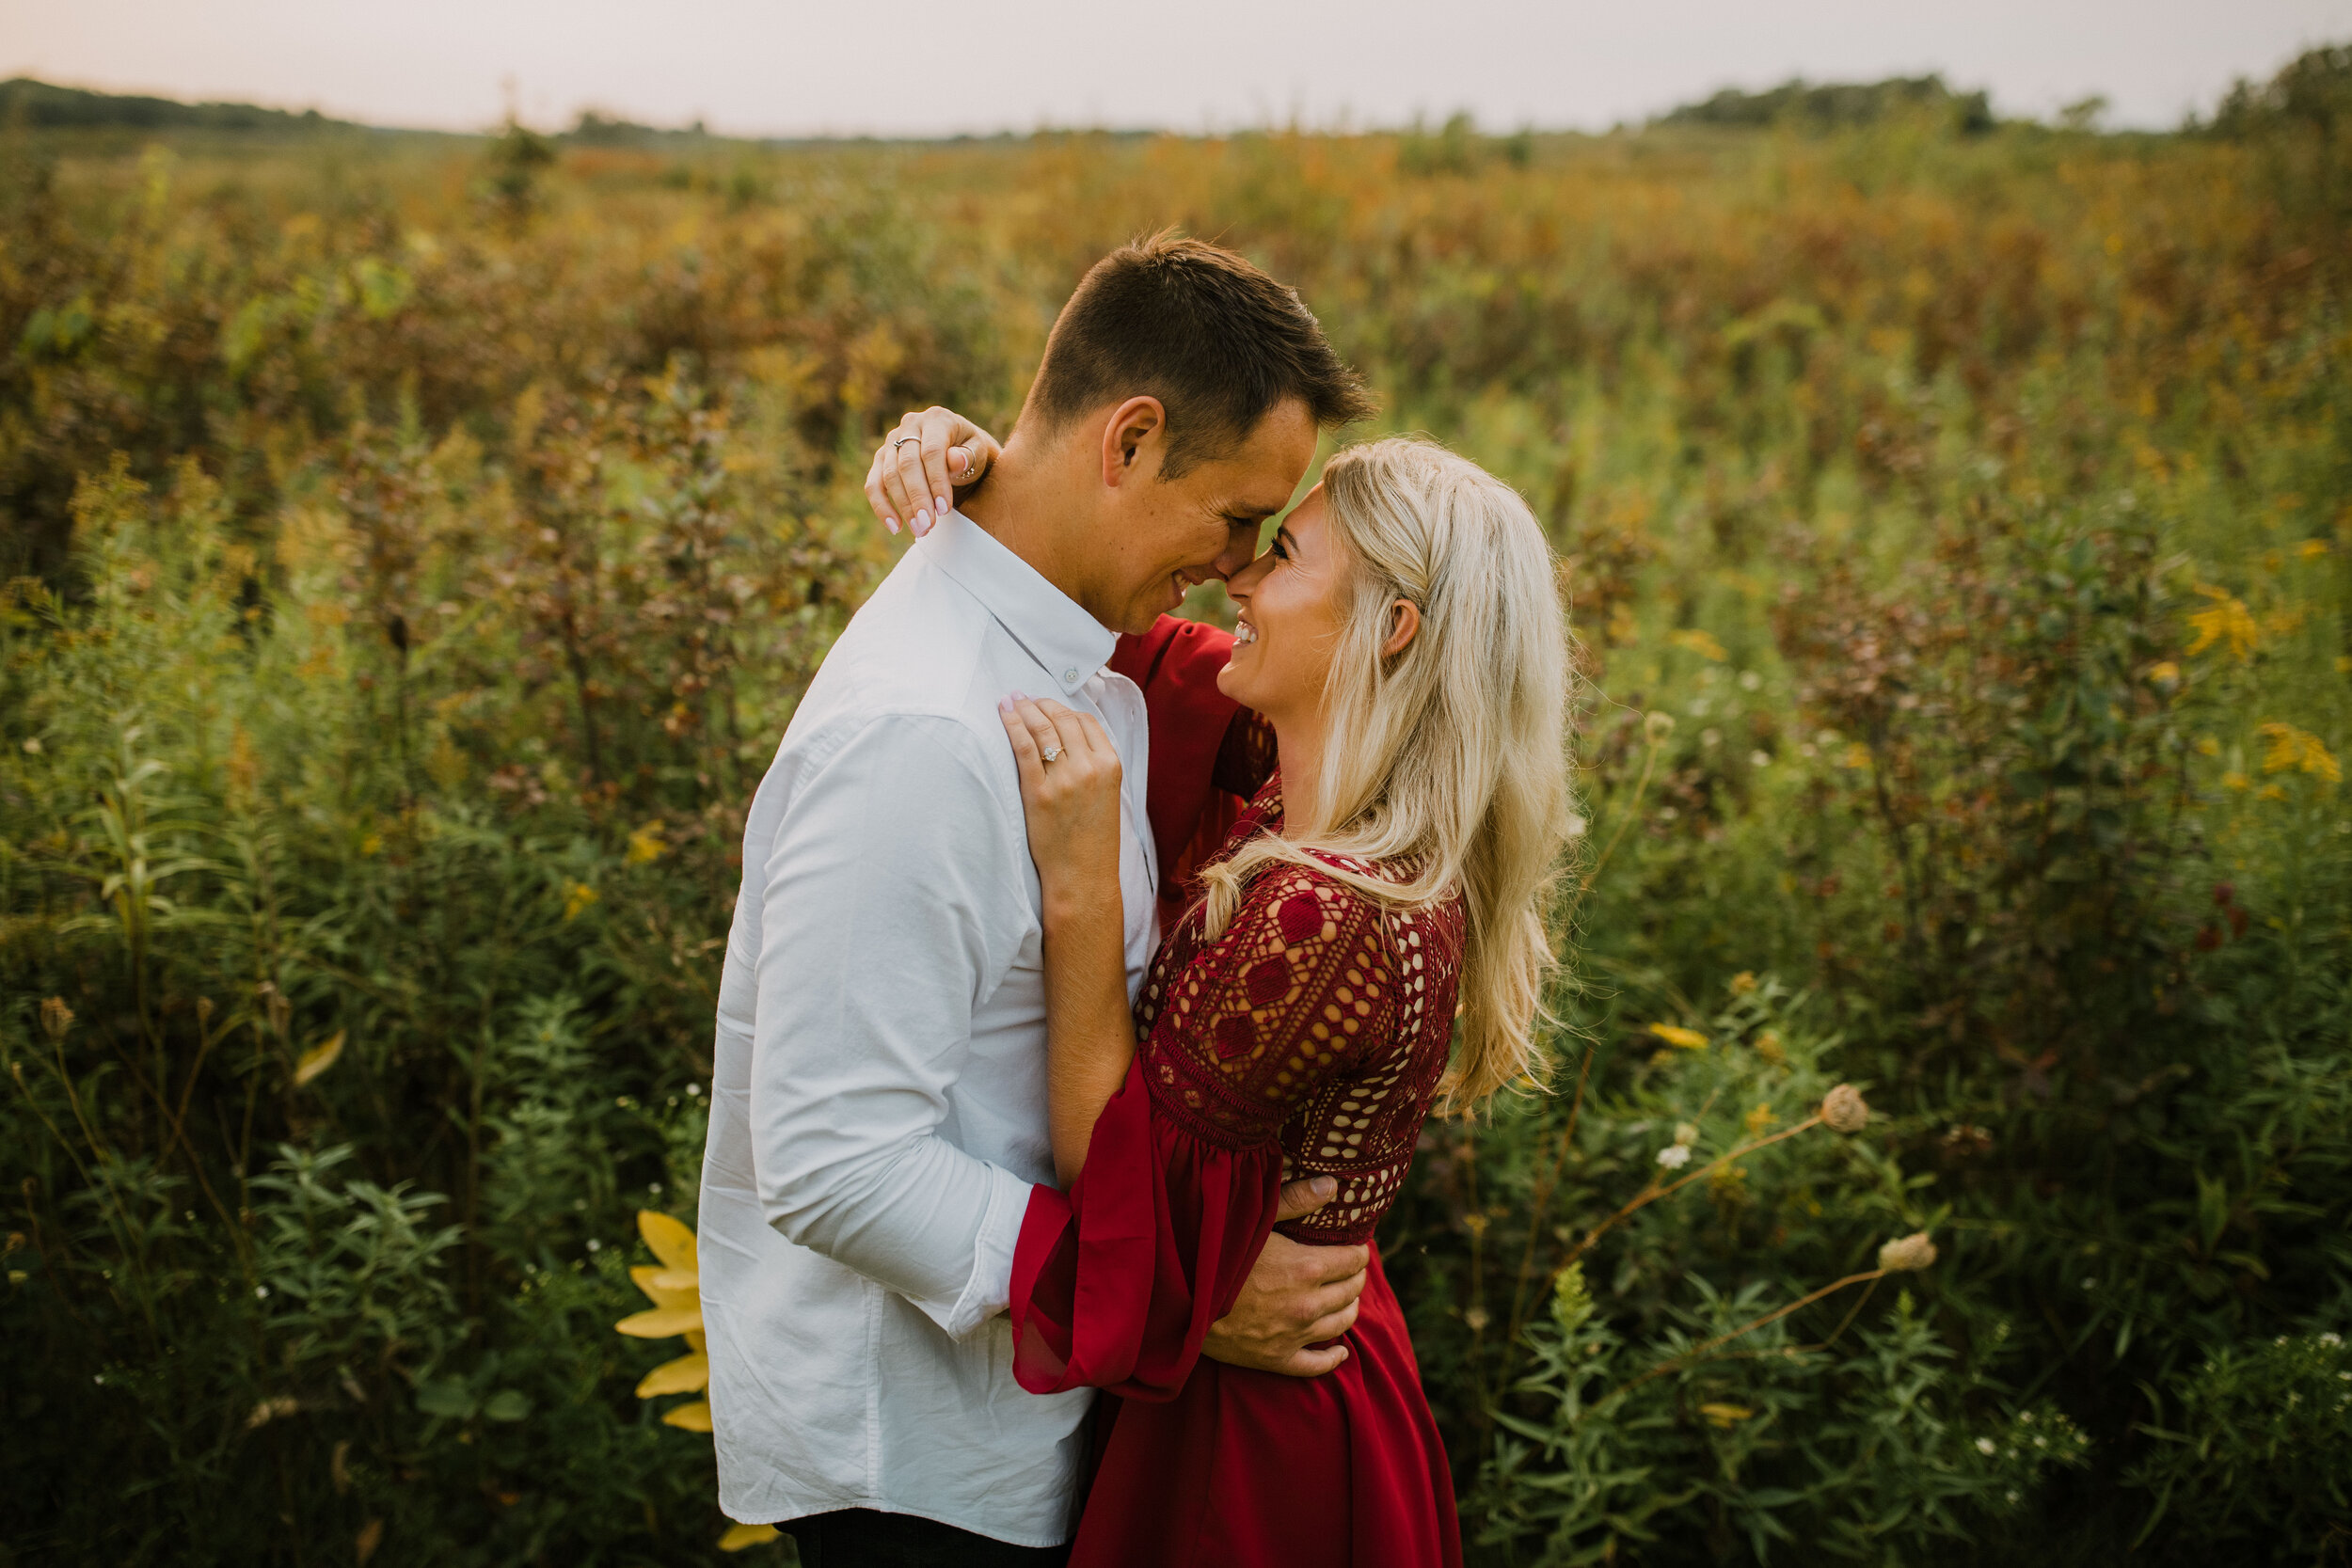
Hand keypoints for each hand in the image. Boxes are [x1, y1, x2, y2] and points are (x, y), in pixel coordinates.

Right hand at [866, 406, 1000, 537]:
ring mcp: (892, 441)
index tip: (944, 509)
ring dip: (903, 506)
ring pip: (889, 476)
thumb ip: (969, 456)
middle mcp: (910, 425)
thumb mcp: (978, 452)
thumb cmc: (970, 453)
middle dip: (918, 498)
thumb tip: (956, 460)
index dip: (936, 481)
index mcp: (937, 419)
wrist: (958, 451)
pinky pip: (873, 484)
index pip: (931, 451)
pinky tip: (895, 527)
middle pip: (907, 464)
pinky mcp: (881, 459)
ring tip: (919, 530)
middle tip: (928, 526)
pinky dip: (882, 507)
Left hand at [997, 693, 1121, 915]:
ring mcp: (1064, 780)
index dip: (1064, 709)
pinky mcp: (1039, 793)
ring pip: (1043, 728)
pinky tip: (1004, 713)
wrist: (1083, 878)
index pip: (1087, 722)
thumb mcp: (1107, 797)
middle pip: (1063, 720)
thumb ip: (1095, 766)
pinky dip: (1013, 725)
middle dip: (1042, 704)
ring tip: (1012, 700)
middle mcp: (1090, 768)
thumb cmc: (1093, 842)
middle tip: (1025, 698)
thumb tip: (1070, 740)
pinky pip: (1024, 747)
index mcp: (1111, 766)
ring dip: (1025, 709)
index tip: (1048, 705)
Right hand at [1202, 1176, 1368, 1376]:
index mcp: (1306, 1267)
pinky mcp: (1277, 1359)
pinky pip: (1317, 1364)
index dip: (1358, 1250)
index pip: (1353, 1260)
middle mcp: (1308, 1304)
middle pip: (1351, 1290)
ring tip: (1345, 1296)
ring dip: (1349, 1307)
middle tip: (1350, 1267)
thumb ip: (1295, 1200)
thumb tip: (1331, 1184)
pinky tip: (1340, 1350)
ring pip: (1341, 1323)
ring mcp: (1294, 1335)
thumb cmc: (1216, 1252)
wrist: (1180, 1299)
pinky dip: (1333, 1357)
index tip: (1356, 1245)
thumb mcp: (1255, 1219)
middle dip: (1355, 1276)